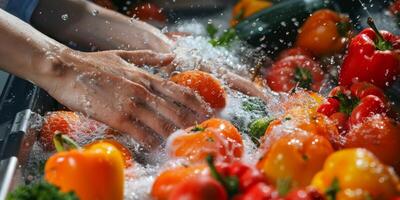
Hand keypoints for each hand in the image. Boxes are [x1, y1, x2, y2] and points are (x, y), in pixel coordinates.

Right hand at [43, 49, 211, 149]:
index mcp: (146, 77)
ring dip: (176, 134)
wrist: (66, 69)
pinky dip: (153, 143)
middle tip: (201, 132)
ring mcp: (132, 105)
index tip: (206, 112)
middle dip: (191, 122)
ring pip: (163, 124)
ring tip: (185, 142)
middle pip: (176, 110)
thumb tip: (171, 57)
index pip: (179, 92)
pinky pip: (142, 134)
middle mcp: (144, 91)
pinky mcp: (118, 118)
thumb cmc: (93, 63)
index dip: (196, 103)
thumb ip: (149, 57)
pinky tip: (159, 148)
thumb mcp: (124, 56)